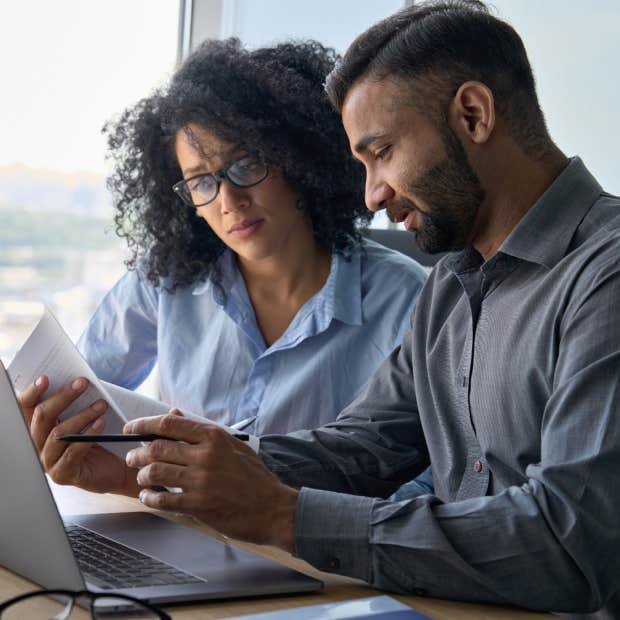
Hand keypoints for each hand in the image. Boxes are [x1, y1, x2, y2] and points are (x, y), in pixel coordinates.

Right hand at [18, 376, 139, 495]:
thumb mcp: (87, 417)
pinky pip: (72, 453)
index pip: (27, 408)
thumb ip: (77, 403)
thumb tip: (78, 380)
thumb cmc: (101, 439)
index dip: (32, 393)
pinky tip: (101, 424)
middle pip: (42, 417)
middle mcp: (39, 444)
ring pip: (58, 434)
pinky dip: (87, 436)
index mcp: (41, 428)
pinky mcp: (63, 474)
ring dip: (82, 415)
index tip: (45, 378)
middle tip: (83, 383)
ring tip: (101, 404)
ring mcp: (49, 461)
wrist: (118, 468)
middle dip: (63, 397)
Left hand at [124, 414, 297, 550]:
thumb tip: (174, 415)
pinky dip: (149, 498)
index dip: (144, 424)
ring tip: (141, 477)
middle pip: (157, 447)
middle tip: (132, 457)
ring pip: (155, 472)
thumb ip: (203, 432)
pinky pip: (162, 499)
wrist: (272, 508)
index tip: (131, 428)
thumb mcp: (233, 446)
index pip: (169, 424)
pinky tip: (148, 497)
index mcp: (214, 437)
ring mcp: (201, 480)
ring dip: (141, 475)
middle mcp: (205, 455)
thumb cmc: (253, 477)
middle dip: (137, 452)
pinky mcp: (198, 505)